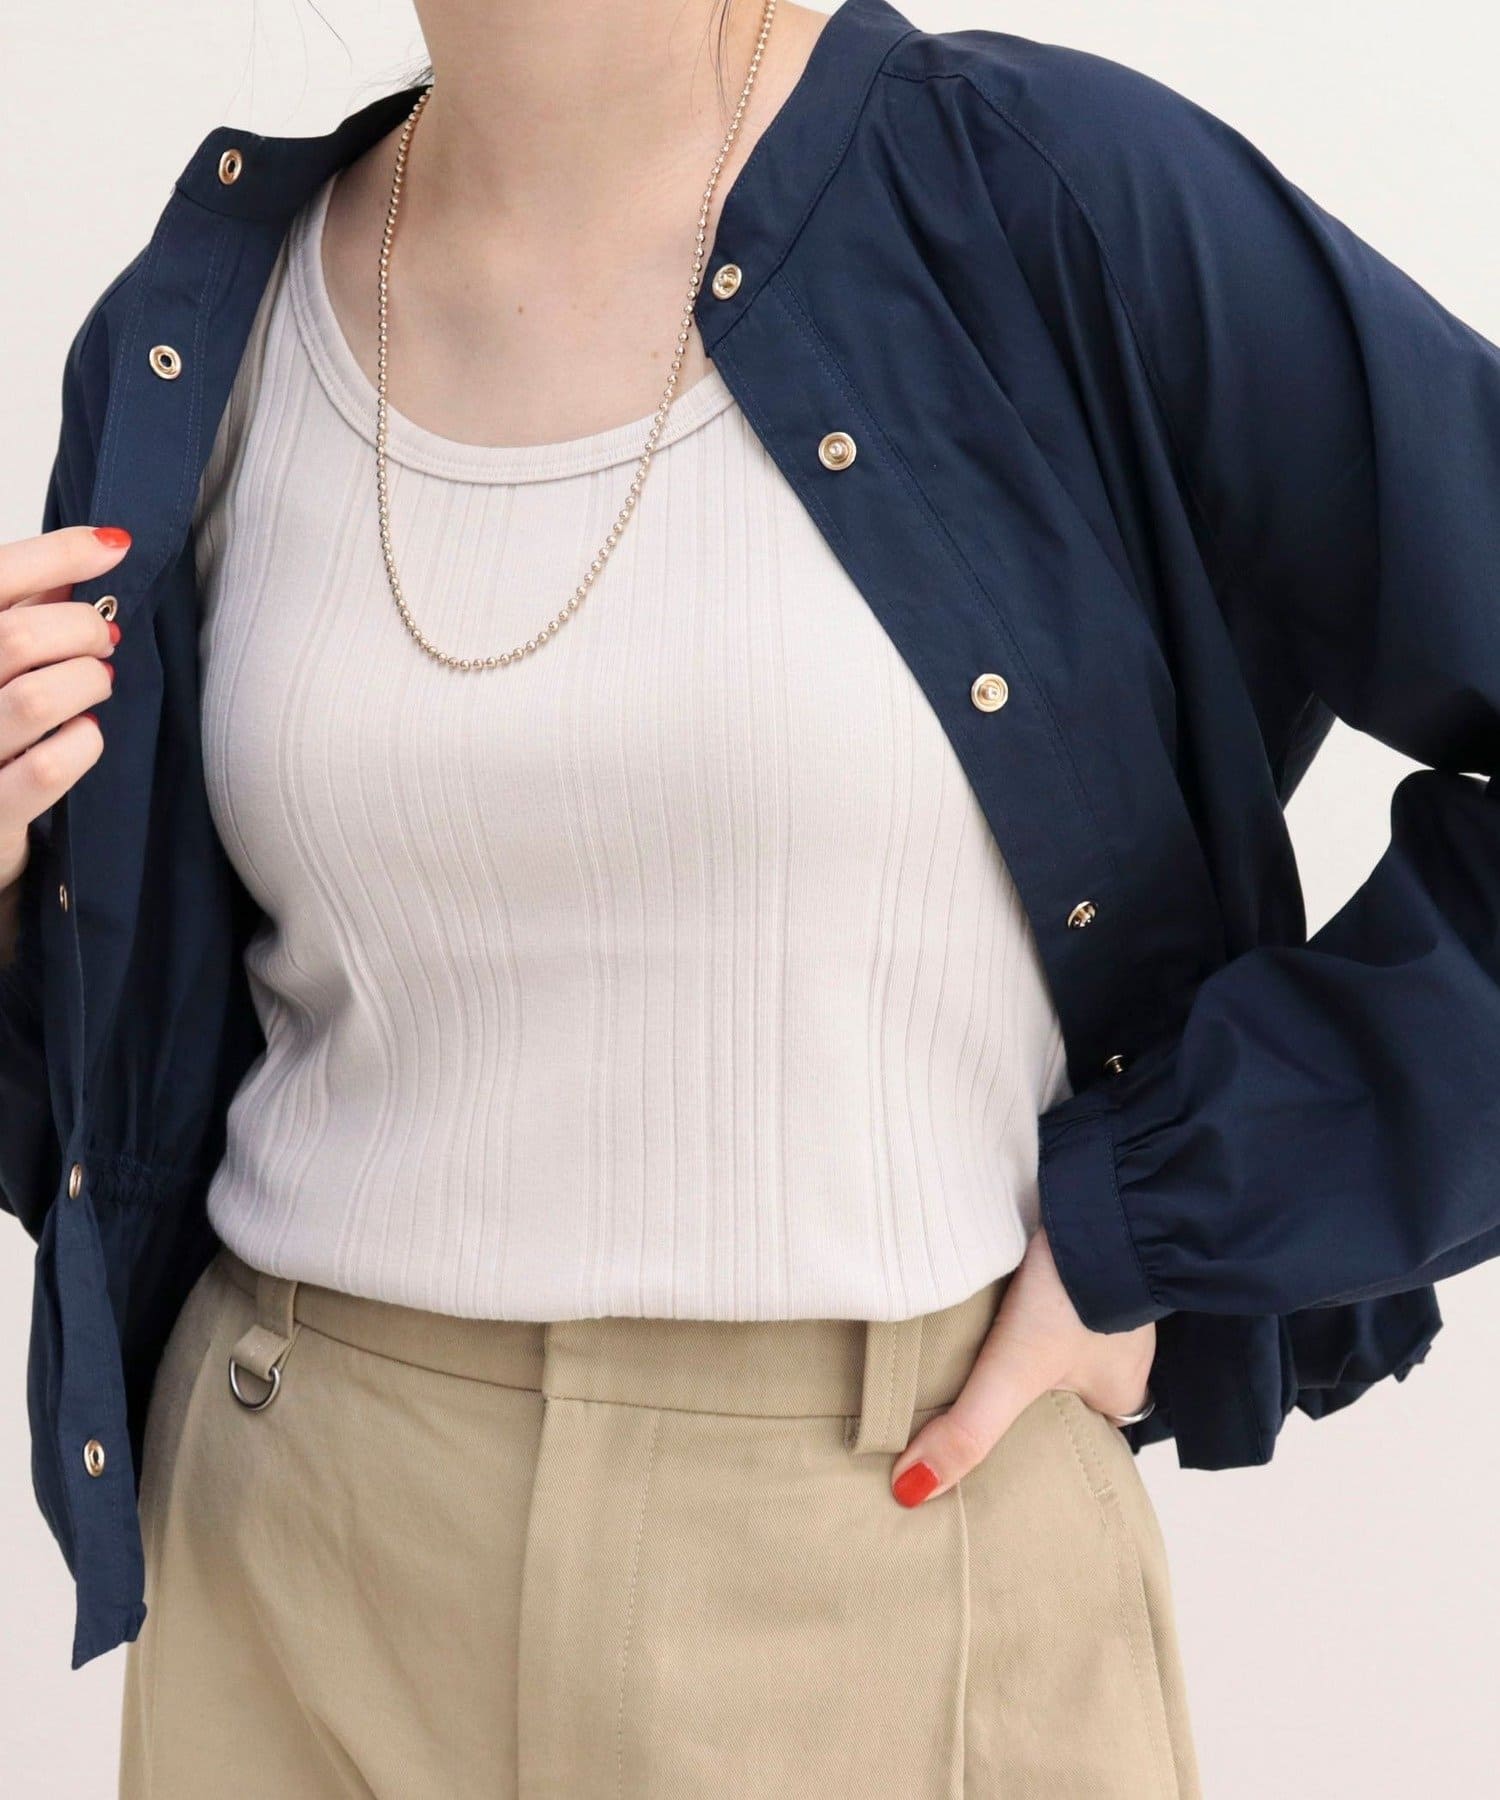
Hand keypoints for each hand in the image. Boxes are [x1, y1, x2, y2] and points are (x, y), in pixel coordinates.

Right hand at [0, 526, 125, 891]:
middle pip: (20, 638)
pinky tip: (83, 730)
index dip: (59, 554)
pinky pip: (51, 767)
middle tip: (103, 639)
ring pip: (38, 699)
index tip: (115, 547)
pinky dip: (85, 740)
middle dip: (82, 630)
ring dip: (86, 683)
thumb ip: (28, 603)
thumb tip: (96, 550)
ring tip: (95, 682)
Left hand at [889, 1225, 1155, 1506]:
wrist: (1101, 1197)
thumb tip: (913, 1491)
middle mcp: (1122, 1348)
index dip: (1052, 1446)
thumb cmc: (1078, 1292)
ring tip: (971, 1343)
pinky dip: (1025, 1291)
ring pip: (1058, 1332)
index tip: (1009, 1451)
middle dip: (1029, 1392)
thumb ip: (970, 1428)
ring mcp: (1105, 1296)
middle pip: (1067, 1386)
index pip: (1088, 1440)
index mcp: (1122, 1390)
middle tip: (976, 1395)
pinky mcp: (1081, 1254)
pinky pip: (1051, 1286)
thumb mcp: (1016, 1371)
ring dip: (1026, 1335)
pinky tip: (989, 1288)